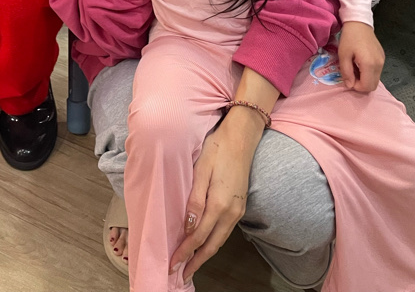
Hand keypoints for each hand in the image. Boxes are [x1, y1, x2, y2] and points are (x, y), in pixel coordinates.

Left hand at [169, 109, 261, 281]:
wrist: (241, 138)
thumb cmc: (217, 150)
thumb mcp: (201, 171)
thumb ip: (195, 200)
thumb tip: (189, 226)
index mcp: (219, 204)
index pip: (199, 237)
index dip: (185, 252)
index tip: (172, 264)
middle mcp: (231, 213)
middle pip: (212, 246)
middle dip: (196, 261)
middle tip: (180, 274)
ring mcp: (237, 211)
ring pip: (219, 240)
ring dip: (205, 255)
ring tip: (191, 265)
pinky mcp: (239, 207)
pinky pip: (224, 232)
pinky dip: (213, 243)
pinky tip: (205, 245)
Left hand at [337, 21, 384, 91]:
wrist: (359, 23)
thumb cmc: (349, 38)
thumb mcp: (343, 55)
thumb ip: (346, 72)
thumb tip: (350, 86)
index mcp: (369, 64)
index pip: (367, 86)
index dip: (356, 87)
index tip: (348, 78)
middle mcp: (379, 65)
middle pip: (373, 85)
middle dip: (361, 85)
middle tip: (351, 75)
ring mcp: (382, 61)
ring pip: (375, 79)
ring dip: (365, 79)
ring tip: (355, 68)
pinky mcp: (382, 58)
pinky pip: (377, 72)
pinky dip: (369, 73)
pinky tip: (360, 64)